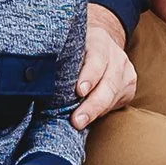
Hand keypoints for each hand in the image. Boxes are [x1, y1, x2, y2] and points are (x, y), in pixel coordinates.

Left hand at [72, 4, 136, 128]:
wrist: (102, 42)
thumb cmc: (79, 47)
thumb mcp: (71, 44)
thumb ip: (60, 56)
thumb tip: (36, 75)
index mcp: (99, 41)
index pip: (97, 58)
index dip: (89, 75)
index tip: (79, 91)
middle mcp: (116, 56)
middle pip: (108, 83)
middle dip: (92, 104)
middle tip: (77, 120)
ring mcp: (126, 71)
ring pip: (114, 95)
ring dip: (96, 111)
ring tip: (80, 123)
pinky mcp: (129, 85)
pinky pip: (117, 102)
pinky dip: (103, 111)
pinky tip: (91, 117)